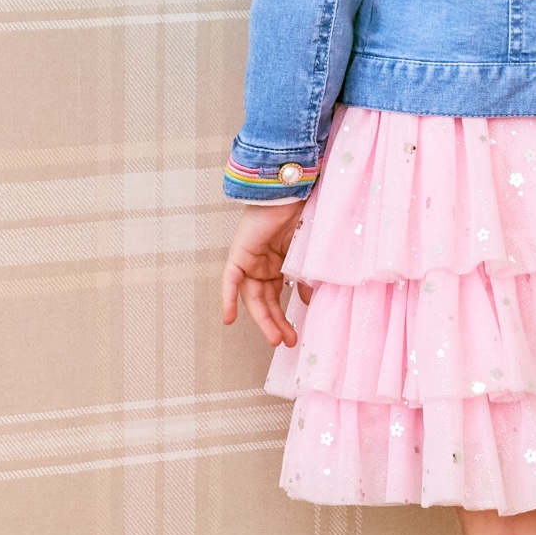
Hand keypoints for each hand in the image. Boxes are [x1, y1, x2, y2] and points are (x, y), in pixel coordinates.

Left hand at [221, 201, 309, 347]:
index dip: (284, 317)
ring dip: (262, 318)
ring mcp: (251, 261)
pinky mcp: (240, 254)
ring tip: (276, 337)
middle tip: (287, 341)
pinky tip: (229, 319)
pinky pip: (231, 280)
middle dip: (276, 323)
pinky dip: (228, 298)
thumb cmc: (305, 216)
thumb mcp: (307, 256)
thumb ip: (304, 280)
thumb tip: (307, 302)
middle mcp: (263, 265)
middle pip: (265, 301)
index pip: (277, 297)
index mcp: (278, 265)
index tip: (294, 335)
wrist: (293, 192)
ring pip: (252, 296)